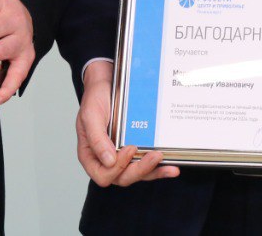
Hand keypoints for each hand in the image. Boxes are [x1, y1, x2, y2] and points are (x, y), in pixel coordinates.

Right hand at [75, 61, 178, 187]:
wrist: (107, 83)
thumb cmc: (95, 99)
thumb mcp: (90, 115)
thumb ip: (96, 139)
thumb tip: (109, 161)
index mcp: (91, 155)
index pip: (102, 175)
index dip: (116, 168)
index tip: (128, 149)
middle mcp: (106, 159)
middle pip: (122, 178)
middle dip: (140, 170)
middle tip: (153, 156)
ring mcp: (122, 156)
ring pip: (137, 174)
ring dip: (154, 171)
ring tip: (169, 166)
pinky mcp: (135, 151)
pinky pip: (146, 165)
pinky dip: (159, 168)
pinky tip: (171, 167)